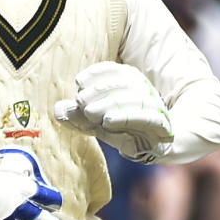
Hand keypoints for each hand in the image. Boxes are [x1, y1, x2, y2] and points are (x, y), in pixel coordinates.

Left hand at [55, 62, 172, 162]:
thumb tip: (58, 109)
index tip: (79, 81)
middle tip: (80, 100)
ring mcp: (155, 108)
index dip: (99, 72)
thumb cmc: (121, 129)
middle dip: (100, 90)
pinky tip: (108, 121)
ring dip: (109, 103)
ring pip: (135, 99)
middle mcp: (146, 91)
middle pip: (125, 84)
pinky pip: (146, 118)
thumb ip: (76, 115)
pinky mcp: (162, 126)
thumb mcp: (94, 122)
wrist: (151, 148)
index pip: (117, 71)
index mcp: (132, 83)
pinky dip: (126, 117)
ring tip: (89, 112)